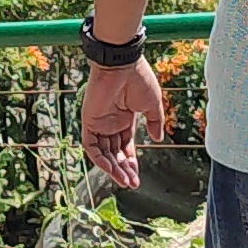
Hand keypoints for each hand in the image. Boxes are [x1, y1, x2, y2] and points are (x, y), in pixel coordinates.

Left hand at [81, 60, 167, 190]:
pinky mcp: (89, 121)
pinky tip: (112, 170)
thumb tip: (158, 138)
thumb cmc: (138, 79)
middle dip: (123, 169)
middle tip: (132, 183)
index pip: (125, 145)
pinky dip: (100, 159)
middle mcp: (110, 122)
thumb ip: (155, 122)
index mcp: (124, 118)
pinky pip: (91, 146)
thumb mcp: (152, 104)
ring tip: (125, 181)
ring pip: (103, 153)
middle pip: (114, 152)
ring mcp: (99, 123)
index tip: (137, 176)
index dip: (131, 161)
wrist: (122, 64)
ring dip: (113, 168)